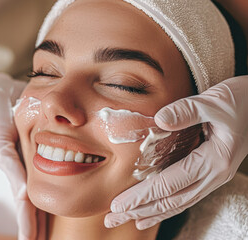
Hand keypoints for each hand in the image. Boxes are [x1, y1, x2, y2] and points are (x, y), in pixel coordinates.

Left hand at [104, 76, 247, 229]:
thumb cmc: (239, 101)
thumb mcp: (215, 100)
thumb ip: (187, 110)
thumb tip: (160, 119)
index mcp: (214, 160)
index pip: (168, 184)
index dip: (141, 196)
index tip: (118, 204)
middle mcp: (214, 175)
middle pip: (171, 201)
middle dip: (139, 211)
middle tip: (112, 219)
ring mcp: (214, 177)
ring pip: (179, 203)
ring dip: (151, 213)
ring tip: (128, 221)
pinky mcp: (210, 174)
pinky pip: (186, 196)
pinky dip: (168, 207)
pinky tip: (153, 212)